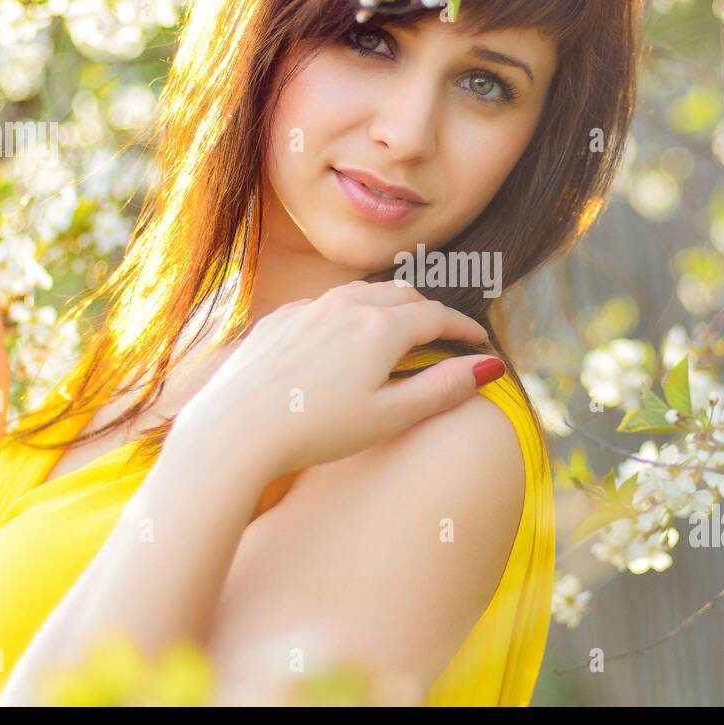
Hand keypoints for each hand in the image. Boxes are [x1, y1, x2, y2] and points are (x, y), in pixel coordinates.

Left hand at [173, 280, 505, 476]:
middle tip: (445, 336)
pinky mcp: (280, 319)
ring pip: (363, 294)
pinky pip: (326, 305)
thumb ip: (443, 388)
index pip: (437, 316)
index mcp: (381, 327)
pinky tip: (345, 341)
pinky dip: (350, 315)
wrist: (236, 428)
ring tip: (400, 332)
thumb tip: (488, 366)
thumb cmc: (316, 430)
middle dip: (430, 312)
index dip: (464, 329)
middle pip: (403, 295)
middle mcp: (347, 305)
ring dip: (390, 307)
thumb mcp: (390, 417)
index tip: (480, 342)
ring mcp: (309, 308)